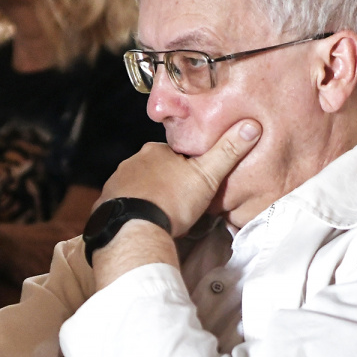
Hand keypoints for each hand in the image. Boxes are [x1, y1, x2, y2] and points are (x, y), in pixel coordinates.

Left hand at [98, 119, 261, 235]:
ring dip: (147, 197)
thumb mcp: (208, 176)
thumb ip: (228, 152)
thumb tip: (252, 126)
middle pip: (154, 170)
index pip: (174, 154)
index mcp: (156, 151)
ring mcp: (116, 183)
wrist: (136, 230)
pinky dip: (131, 211)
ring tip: (162, 215)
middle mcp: (131, 162)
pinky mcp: (105, 204)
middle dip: (165, 182)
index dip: (185, 169)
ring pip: (136, 187)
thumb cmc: (173, 202)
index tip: (193, 184)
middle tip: (179, 202)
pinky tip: (141, 222)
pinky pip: (121, 204)